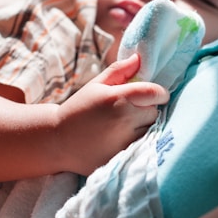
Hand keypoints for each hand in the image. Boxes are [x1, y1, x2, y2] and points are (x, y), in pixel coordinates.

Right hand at [55, 53, 168, 174]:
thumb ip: (120, 70)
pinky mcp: (123, 158)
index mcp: (118, 98)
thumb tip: (140, 58)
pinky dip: (137, 141)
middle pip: (154, 112)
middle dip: (147, 108)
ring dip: (143, 126)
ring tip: (124, 125)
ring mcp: (124, 142)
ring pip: (150, 130)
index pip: (154, 93)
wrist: (58, 140)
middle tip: (131, 109)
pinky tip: (121, 138)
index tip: (156, 94)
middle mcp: (124, 120)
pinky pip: (142, 146)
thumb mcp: (96, 85)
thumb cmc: (79, 108)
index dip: (159, 92)